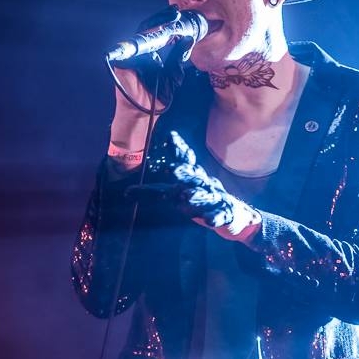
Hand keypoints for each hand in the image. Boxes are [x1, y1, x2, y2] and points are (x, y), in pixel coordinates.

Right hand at [109, 7, 190, 152]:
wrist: (145, 111)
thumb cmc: (158, 96)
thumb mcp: (173, 74)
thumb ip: (178, 57)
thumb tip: (188, 40)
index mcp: (150, 53)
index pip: (157, 33)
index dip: (166, 22)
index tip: (179, 15)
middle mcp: (139, 51)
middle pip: (149, 29)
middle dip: (162, 18)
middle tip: (175, 12)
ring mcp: (130, 55)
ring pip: (142, 34)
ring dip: (156, 25)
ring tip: (171, 19)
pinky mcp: (123, 60)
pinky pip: (134, 46)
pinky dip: (145, 39)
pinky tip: (157, 33)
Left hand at [126, 130, 261, 239]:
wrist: (233, 214)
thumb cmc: (198, 200)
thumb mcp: (175, 195)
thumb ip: (152, 193)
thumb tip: (126, 193)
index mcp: (193, 177)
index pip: (186, 161)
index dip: (178, 149)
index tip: (170, 137)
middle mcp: (205, 184)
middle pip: (195, 177)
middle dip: (185, 173)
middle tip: (172, 170)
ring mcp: (216, 198)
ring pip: (207, 196)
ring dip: (197, 195)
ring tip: (187, 196)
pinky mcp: (225, 214)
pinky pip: (220, 216)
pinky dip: (215, 218)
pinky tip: (209, 221)